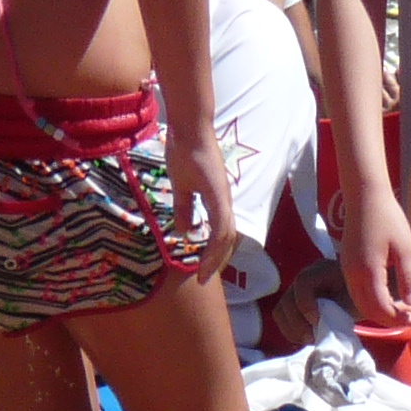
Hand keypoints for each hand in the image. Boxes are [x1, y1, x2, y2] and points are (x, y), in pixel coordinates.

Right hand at [168, 132, 238, 281]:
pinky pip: (221, 222)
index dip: (214, 255)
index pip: (221, 236)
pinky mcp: (218, 192)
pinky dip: (216, 240)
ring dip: (216, 257)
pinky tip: (207, 252)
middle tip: (204, 279)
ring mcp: (224, 198)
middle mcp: (225, 203)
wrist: (189, 130)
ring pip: (227, 236)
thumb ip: (185, 209)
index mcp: (218, 203)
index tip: (202, 271)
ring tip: (204, 273)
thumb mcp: (182, 187)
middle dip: (217, 262)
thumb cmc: (185, 154)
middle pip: (228, 241)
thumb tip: (186, 232)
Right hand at [341, 184, 410, 332]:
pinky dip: (372, 301)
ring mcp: (346, 269)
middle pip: (367, 309)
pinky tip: (390, 298)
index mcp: (368, 270)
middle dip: (388, 319)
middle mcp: (352, 273)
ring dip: (380, 311)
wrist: (365, 198)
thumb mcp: (405, 250)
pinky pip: (356, 292)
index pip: (380, 307)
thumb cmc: (389, 220)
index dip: (396, 319)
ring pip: (360, 302)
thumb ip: (408, 278)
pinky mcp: (346, 264)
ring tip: (403, 311)